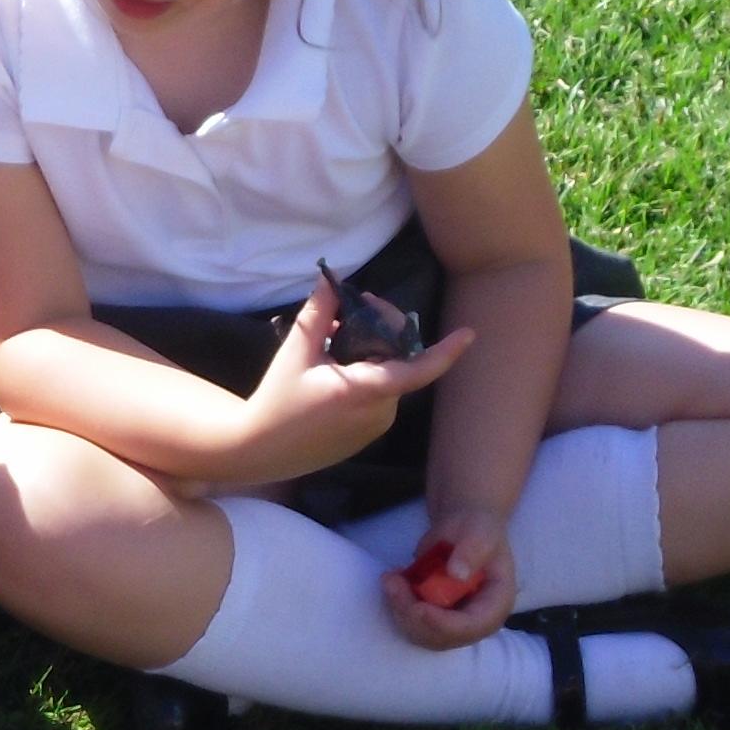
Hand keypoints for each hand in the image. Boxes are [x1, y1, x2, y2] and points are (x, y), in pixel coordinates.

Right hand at [210, 277, 473, 487]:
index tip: (469, 334)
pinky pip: (379, 397)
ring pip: (388, 378)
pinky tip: (336, 369)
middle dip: (382, 330)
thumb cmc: (277, 400)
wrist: (259, 450)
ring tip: (336, 340)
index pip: (418, 369)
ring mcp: (375, 427)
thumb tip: (333, 279)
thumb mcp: (296, 351)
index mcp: (365, 390)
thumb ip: (319, 312)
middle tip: (352, 309)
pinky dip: (367, 376)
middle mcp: (379, 412)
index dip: (446, 352)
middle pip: (398, 361)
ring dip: (372, 353)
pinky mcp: (367, 437)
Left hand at [384, 504, 517, 648]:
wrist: (462, 527)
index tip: (418, 609)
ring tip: (390, 578)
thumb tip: (457, 574)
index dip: (444, 625)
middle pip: (442, 637)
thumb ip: (472, 550)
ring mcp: (453, 621)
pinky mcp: (433, 618)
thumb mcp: (479, 531)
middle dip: (412, 616)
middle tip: (392, 584)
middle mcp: (476, 620)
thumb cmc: (477, 527)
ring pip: (421, 633)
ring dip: (400, 609)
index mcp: (496, 603)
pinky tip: (393, 580)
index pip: (472, 627)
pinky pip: (411, 623)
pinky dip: (396, 605)